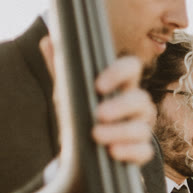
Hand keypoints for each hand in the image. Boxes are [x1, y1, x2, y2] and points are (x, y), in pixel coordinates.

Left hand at [41, 36, 155, 165]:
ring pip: (142, 128)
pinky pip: (143, 152)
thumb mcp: (69, 93)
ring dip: (120, 131)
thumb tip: (48, 40)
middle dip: (121, 106)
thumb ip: (61, 70)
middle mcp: (135, 106)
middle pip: (141, 99)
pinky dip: (130, 152)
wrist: (82, 151)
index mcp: (121, 85)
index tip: (98, 85)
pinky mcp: (139, 151)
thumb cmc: (81, 115)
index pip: (131, 68)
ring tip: (96, 136)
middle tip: (98, 114)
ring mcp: (140, 129)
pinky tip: (112, 152)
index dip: (119, 73)